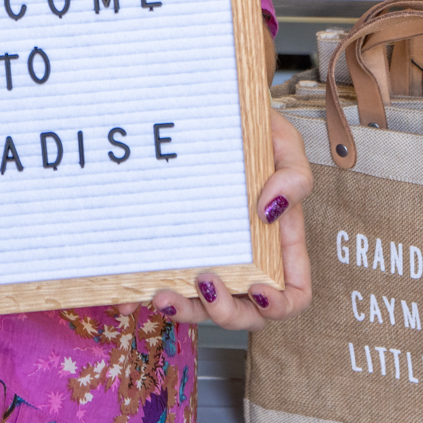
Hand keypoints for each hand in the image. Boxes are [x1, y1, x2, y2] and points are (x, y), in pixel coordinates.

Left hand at [155, 107, 313, 330]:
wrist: (209, 109)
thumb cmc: (252, 129)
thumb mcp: (283, 143)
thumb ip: (294, 175)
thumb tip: (272, 209)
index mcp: (278, 240)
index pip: (292, 291)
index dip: (279, 304)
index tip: (256, 287)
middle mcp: (244, 257)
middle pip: (245, 311)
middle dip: (225, 312)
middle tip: (204, 281)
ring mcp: (208, 255)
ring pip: (201, 308)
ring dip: (183, 311)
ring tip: (163, 293)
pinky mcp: (174, 247)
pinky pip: (161, 283)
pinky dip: (143, 296)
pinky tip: (128, 295)